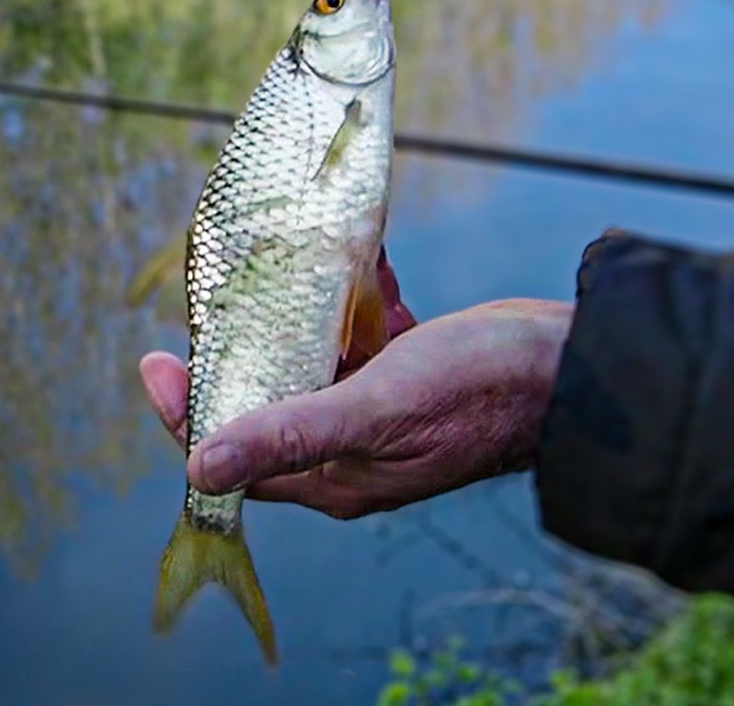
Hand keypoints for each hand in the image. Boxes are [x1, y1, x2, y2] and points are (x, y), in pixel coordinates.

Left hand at [139, 262, 569, 519]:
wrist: (577, 367)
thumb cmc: (482, 391)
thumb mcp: (375, 406)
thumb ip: (289, 433)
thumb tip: (199, 467)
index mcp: (334, 476)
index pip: (234, 453)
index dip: (189, 411)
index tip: (156, 359)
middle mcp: (350, 450)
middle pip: (267, 402)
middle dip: (239, 351)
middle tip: (212, 298)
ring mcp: (382, 409)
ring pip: (312, 361)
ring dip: (292, 315)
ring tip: (270, 264)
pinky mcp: (412, 372)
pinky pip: (362, 333)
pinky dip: (350, 297)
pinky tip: (350, 256)